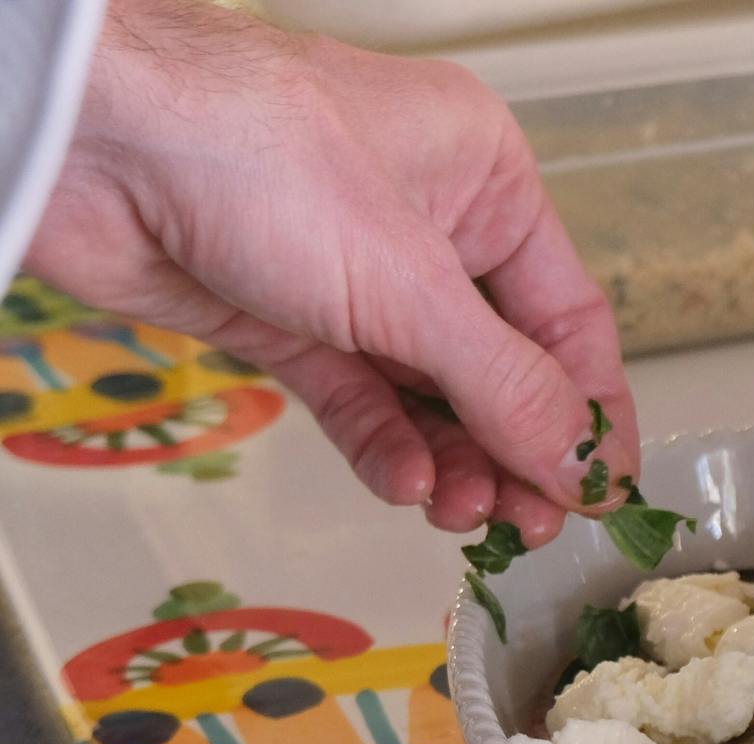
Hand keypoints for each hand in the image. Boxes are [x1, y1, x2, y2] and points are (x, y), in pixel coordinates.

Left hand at [26, 0, 634, 544]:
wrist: (85, 143)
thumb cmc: (254, 155)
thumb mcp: (410, 285)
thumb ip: (505, 389)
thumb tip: (583, 470)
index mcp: (485, 179)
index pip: (567, 317)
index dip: (589, 411)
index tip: (602, 492)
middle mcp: (429, 224)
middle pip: (501, 366)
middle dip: (513, 450)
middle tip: (524, 525)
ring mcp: (353, 275)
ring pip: (430, 394)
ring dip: (452, 461)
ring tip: (458, 513)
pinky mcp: (286, 318)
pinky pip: (359, 400)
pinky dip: (386, 448)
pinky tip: (405, 485)